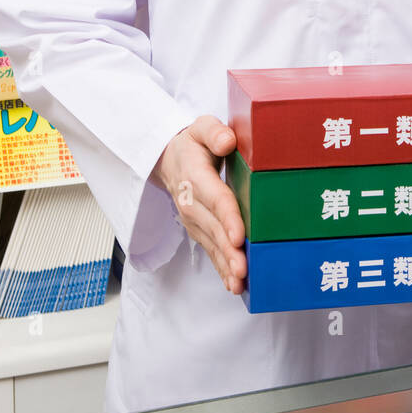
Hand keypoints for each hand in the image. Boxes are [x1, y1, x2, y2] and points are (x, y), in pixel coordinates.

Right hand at [150, 116, 246, 293]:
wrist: (168, 160)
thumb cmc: (193, 143)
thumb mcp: (200, 127)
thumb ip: (214, 132)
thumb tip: (227, 141)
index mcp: (194, 176)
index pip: (215, 197)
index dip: (227, 217)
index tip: (238, 235)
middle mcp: (191, 203)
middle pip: (213, 228)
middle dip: (228, 250)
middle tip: (243, 269)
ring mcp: (193, 220)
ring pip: (211, 244)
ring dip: (225, 264)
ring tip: (240, 282)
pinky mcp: (198, 230)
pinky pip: (210, 250)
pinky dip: (221, 269)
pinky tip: (234, 285)